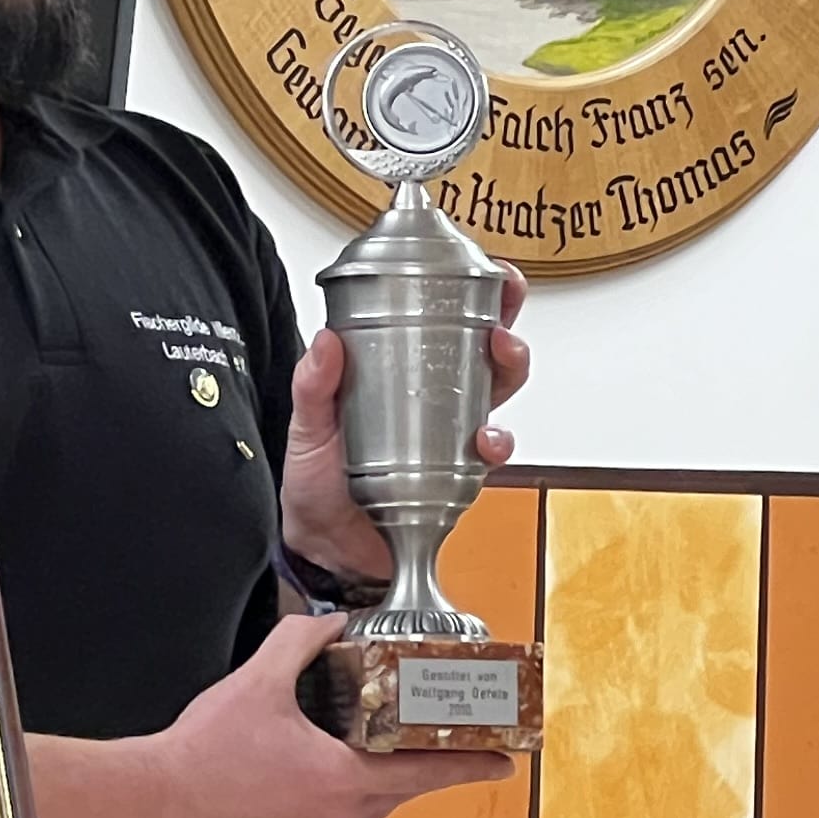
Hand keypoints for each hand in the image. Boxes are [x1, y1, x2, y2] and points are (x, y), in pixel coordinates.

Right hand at [143, 611, 511, 817]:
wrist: (157, 798)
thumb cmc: (205, 750)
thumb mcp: (258, 682)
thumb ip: (299, 642)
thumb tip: (328, 622)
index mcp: (341, 780)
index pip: (424, 774)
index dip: (468, 767)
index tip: (504, 765)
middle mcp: (334, 815)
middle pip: (398, 791)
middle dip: (421, 767)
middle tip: (446, 746)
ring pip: (363, 805)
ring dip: (377, 778)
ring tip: (376, 746)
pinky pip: (329, 812)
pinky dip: (338, 788)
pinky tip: (318, 762)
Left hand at [278, 271, 531, 585]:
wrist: (324, 547)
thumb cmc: (318, 480)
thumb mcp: (308, 425)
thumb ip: (313, 385)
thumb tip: (325, 340)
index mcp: (398, 372)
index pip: (442, 322)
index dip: (472, 294)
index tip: (487, 270)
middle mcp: (434, 399)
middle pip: (486, 350)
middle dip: (506, 322)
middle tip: (501, 314)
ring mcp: (451, 434)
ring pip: (499, 391)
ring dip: (510, 368)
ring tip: (500, 355)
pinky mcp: (459, 473)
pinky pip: (491, 453)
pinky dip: (495, 442)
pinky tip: (483, 439)